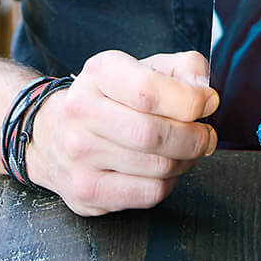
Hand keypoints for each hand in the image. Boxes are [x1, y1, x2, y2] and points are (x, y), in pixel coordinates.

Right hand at [25, 49, 218, 215]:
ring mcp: (81, 156)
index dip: (190, 100)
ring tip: (187, 149)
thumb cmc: (110, 97)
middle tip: (206, 133)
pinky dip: (170, 182)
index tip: (208, 102)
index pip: (150, 91)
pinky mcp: (87, 191)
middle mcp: (83, 112)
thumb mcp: (143, 66)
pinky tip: (166, 167)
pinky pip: (149, 194)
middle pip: (154, 134)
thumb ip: (182, 68)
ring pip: (157, 167)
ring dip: (187, 160)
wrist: (53, 133)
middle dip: (195, 137)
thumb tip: (204, 90)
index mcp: (100, 73)